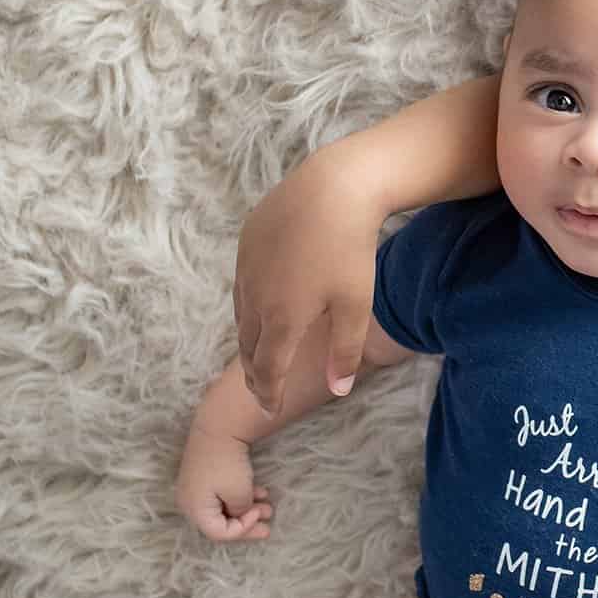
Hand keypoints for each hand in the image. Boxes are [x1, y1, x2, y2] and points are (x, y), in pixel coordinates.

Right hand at [175, 434, 272, 541]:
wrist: (218, 428)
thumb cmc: (227, 464)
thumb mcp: (239, 493)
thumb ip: (240, 512)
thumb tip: (239, 515)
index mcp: (194, 509)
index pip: (218, 533)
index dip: (242, 529)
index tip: (259, 514)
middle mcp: (189, 502)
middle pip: (219, 523)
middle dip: (247, 524)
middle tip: (268, 527)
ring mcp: (194, 488)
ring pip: (223, 507)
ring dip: (247, 509)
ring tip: (269, 507)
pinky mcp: (203, 477)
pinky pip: (221, 494)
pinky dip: (241, 496)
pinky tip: (261, 492)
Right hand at [235, 148, 383, 415]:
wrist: (332, 187)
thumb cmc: (350, 249)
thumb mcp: (356, 305)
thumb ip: (345, 352)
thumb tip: (339, 392)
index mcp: (282, 318)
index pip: (269, 368)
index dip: (270, 392)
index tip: (272, 410)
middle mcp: (256, 296)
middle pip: (249, 346)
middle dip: (255, 372)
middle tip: (262, 390)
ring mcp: (247, 267)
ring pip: (242, 316)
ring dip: (249, 341)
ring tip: (258, 355)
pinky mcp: (248, 242)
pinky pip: (242, 285)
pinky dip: (249, 307)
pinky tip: (261, 308)